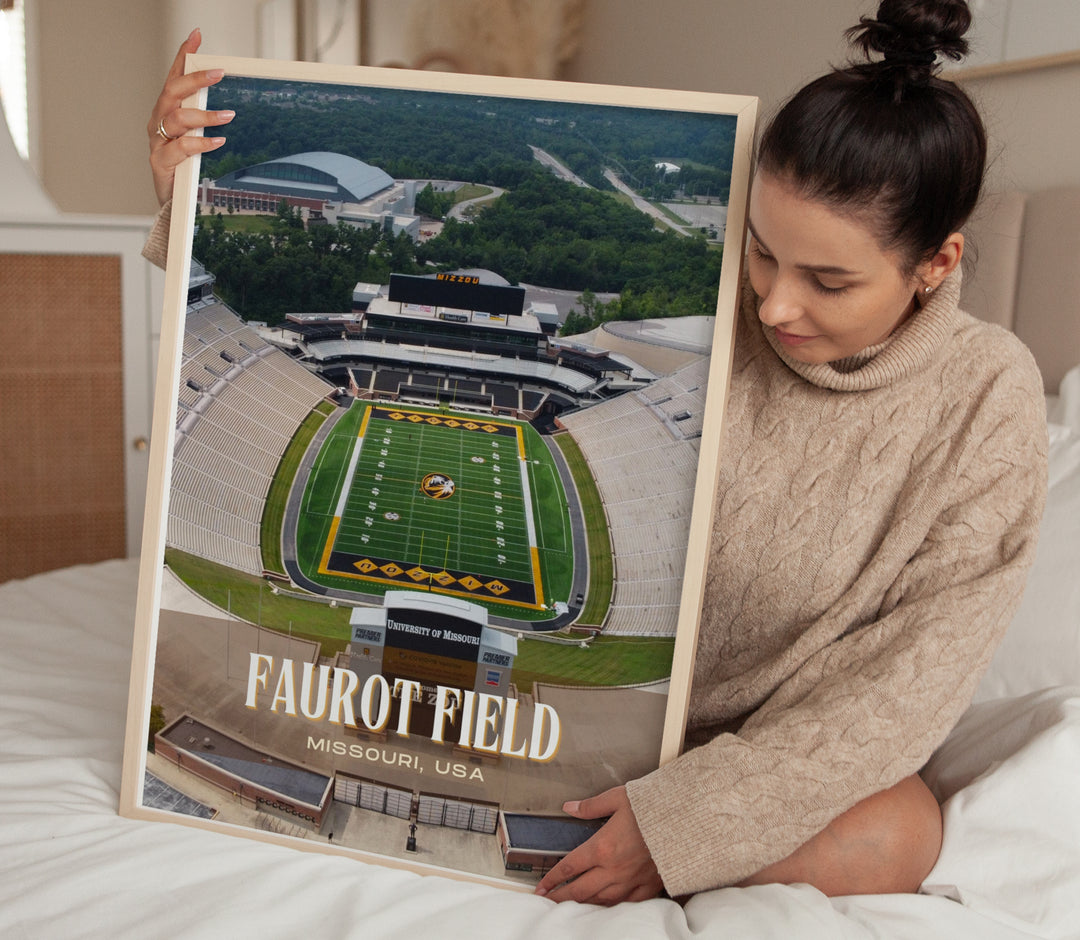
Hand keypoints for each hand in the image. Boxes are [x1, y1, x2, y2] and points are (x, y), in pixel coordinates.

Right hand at [147, 27, 234, 205]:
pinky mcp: (160, 163)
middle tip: (219, 73)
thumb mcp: (194, 137)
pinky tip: (218, 141)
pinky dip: (201, 143)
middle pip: (172, 92)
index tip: (196, 36)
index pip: (173, 77)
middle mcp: (157, 122)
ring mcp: (156, 142)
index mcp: (165, 111)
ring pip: (177, 119)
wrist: (171, 202)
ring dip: (205, 115)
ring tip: (228, 116)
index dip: (183, 56)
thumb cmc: (184, 167)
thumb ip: (203, 119)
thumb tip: (230, 104)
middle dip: (195, 80)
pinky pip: (181, 148)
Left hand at [534, 786, 662, 904]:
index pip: (569, 867)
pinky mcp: (648, 886)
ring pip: (600, 900)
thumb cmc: (653, 807)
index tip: (542, 886)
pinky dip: (611, 906)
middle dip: (560, 897)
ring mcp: (631, 881)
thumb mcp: (618, 798)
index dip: (552, 879)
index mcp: (602, 847)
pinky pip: (625, 903)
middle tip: (547, 902)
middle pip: (580, 890)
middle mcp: (613, 869)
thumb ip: (591, 806)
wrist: (685, 820)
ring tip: (570, 906)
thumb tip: (570, 807)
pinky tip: (605, 906)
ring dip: (582, 904)